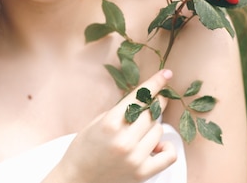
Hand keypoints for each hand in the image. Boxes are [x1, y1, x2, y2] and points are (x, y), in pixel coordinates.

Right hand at [52, 69, 176, 182]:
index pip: (139, 97)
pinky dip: (166, 147)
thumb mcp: (98, 122)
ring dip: (153, 126)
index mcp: (110, 124)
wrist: (77, 180)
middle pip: (152, 112)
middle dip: (156, 102)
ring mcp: (135, 158)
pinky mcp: (142, 173)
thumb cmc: (85, 148)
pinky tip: (156, 145)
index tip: (166, 74)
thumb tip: (145, 97)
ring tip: (141, 130)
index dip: (155, 83)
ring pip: (159, 130)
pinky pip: (168, 155)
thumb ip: (121, 111)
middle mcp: (124, 141)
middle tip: (157, 99)